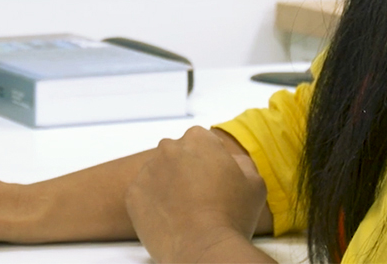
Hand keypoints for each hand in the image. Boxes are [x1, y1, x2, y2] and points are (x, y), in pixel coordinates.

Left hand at [124, 127, 271, 262]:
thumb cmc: (232, 215)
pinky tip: (169, 219)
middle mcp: (168, 147)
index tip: (215, 180)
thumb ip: (241, 162)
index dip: (210, 162)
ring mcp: (147, 170)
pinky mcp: (132, 193)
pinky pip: (142, 194)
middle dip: (186, 170)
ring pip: (157, 173)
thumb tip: (231, 159)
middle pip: (177, 155)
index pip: (202, 141)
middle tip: (200, 197)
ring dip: (168, 186)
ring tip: (184, 211)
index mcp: (198, 139)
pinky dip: (152, 204)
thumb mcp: (254, 184)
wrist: (204, 248)